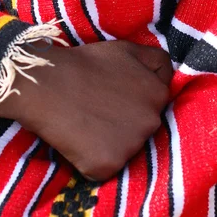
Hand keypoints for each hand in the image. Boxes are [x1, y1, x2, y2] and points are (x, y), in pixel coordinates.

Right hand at [0, 40, 171, 180]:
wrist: (45, 83)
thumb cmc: (84, 63)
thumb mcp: (126, 49)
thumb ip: (157, 60)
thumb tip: (171, 75)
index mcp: (159, 94)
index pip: (154, 104)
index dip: (132, 99)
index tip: (112, 94)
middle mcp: (152, 122)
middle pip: (141, 129)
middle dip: (123, 121)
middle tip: (96, 107)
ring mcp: (131, 146)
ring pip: (124, 150)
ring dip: (108, 141)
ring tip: (85, 120)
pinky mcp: (108, 166)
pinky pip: (104, 168)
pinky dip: (91, 159)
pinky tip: (77, 139)